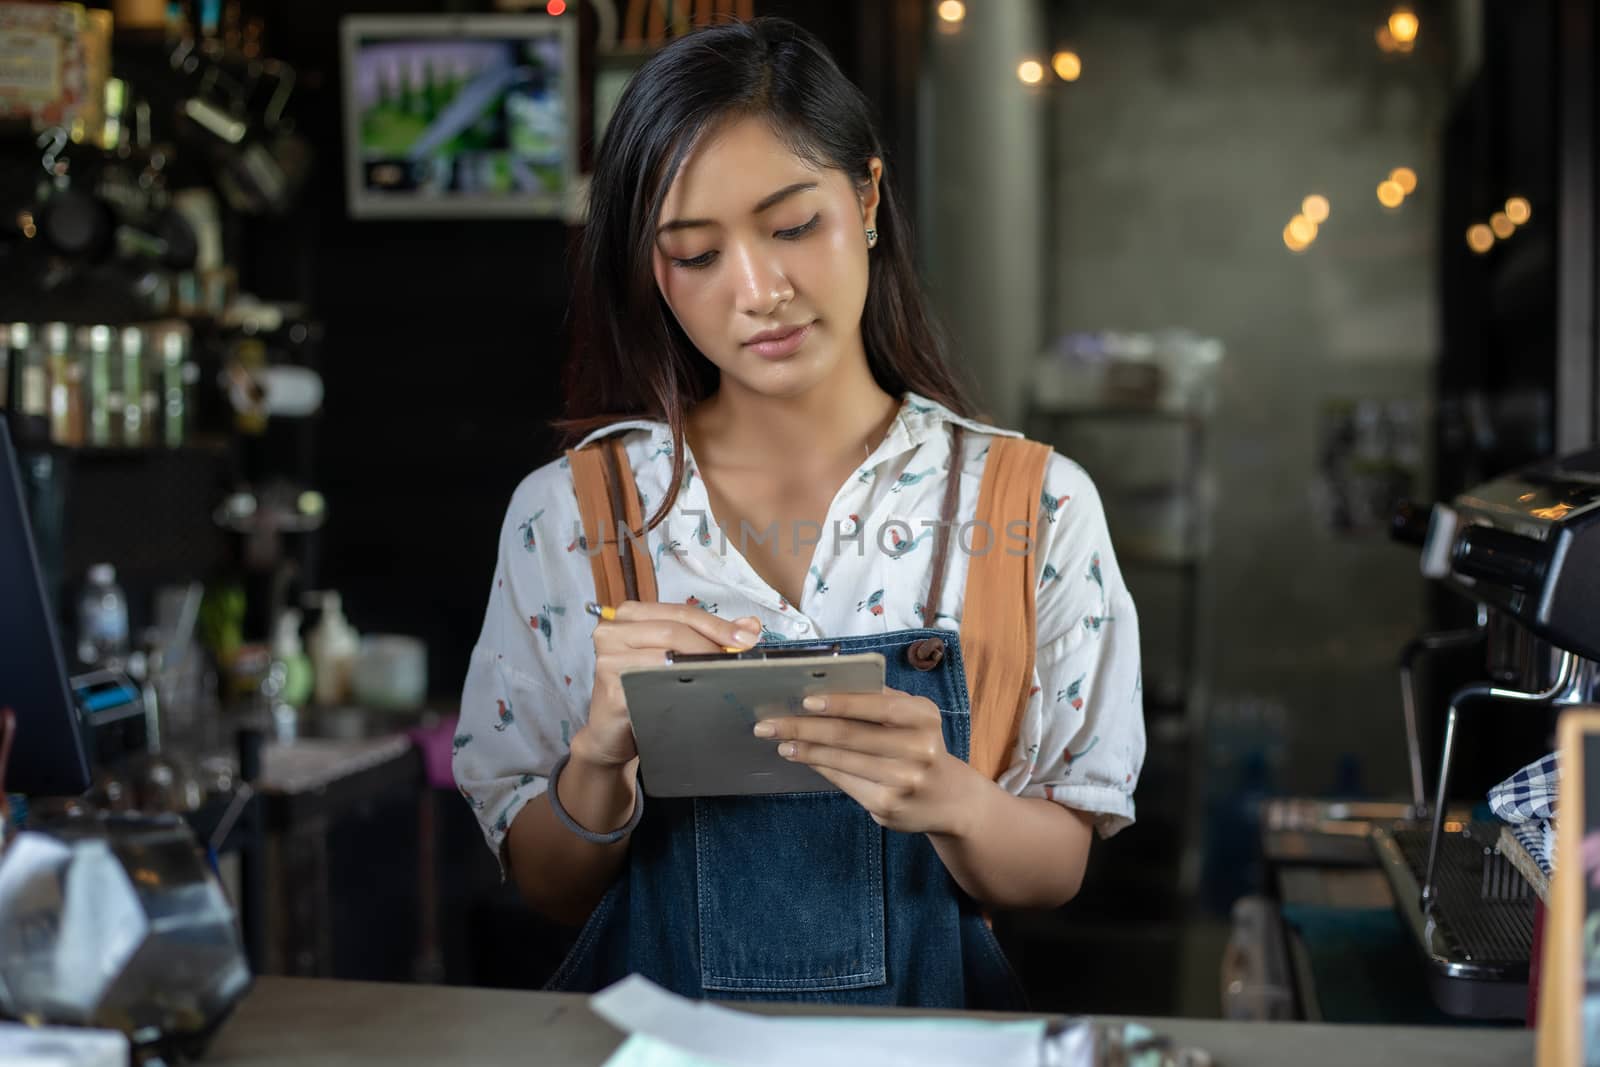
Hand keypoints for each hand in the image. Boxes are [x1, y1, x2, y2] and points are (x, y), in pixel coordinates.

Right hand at [575, 601, 760, 767]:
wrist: (608, 732)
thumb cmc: (642, 689)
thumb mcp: (673, 656)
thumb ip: (707, 637)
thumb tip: (749, 626)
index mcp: (629, 615)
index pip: (680, 612)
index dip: (716, 624)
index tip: (747, 638)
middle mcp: (612, 631)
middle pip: (673, 629)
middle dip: (711, 644)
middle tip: (737, 660)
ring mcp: (608, 659)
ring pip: (666, 654)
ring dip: (700, 665)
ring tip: (723, 676)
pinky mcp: (611, 688)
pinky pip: (654, 683)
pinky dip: (681, 686)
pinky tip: (699, 693)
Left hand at [754, 686, 984, 835]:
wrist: (949, 798)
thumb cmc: (920, 745)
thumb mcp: (914, 718)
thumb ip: (878, 702)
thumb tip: (820, 691)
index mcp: (924, 716)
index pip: (877, 705)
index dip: (840, 702)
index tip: (804, 700)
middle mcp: (919, 749)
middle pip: (850, 735)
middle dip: (804, 728)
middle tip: (769, 724)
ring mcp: (904, 781)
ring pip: (842, 760)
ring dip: (805, 750)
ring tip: (780, 741)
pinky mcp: (888, 806)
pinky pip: (844, 782)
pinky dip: (819, 767)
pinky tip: (801, 758)